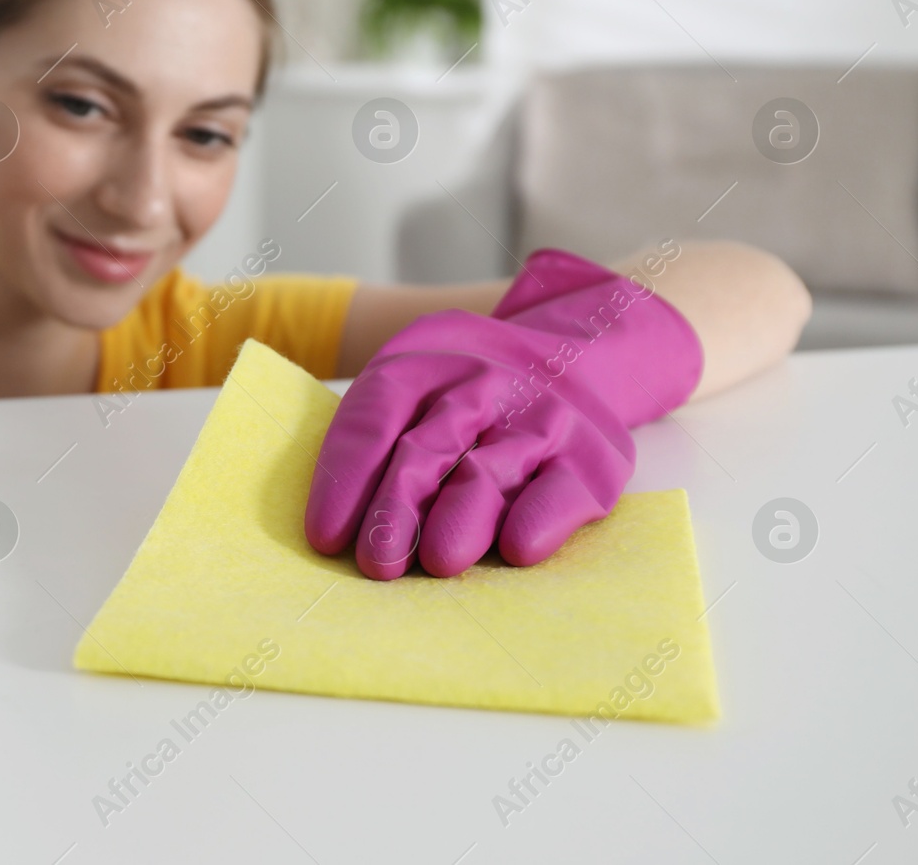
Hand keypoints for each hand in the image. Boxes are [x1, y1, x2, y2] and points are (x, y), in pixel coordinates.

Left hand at [305, 249, 702, 578]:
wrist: (576, 355)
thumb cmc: (469, 394)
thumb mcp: (418, 382)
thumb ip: (378, 437)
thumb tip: (336, 531)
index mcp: (425, 362)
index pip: (376, 416)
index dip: (346, 477)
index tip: (326, 537)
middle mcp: (482, 384)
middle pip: (426, 448)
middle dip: (396, 509)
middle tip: (377, 563)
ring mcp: (540, 418)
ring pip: (490, 472)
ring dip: (462, 517)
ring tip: (439, 560)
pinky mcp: (591, 458)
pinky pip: (561, 490)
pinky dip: (539, 517)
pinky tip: (518, 548)